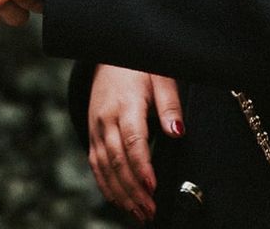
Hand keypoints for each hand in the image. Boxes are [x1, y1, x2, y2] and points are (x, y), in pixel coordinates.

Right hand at [87, 65, 183, 223]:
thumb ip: (170, 106)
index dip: (142, 166)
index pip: (133, 141)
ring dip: (121, 193)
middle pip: (117, 160)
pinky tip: (118, 200)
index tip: (153, 188)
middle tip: (150, 211)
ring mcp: (96, 128)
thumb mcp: (161, 77)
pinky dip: (105, 185)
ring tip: (138, 213)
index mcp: (125, 105)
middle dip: (133, 189)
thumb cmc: (139, 67)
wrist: (108, 56)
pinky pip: (95, 164)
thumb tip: (177, 132)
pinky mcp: (92, 134)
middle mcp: (106, 119)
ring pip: (105, 167)